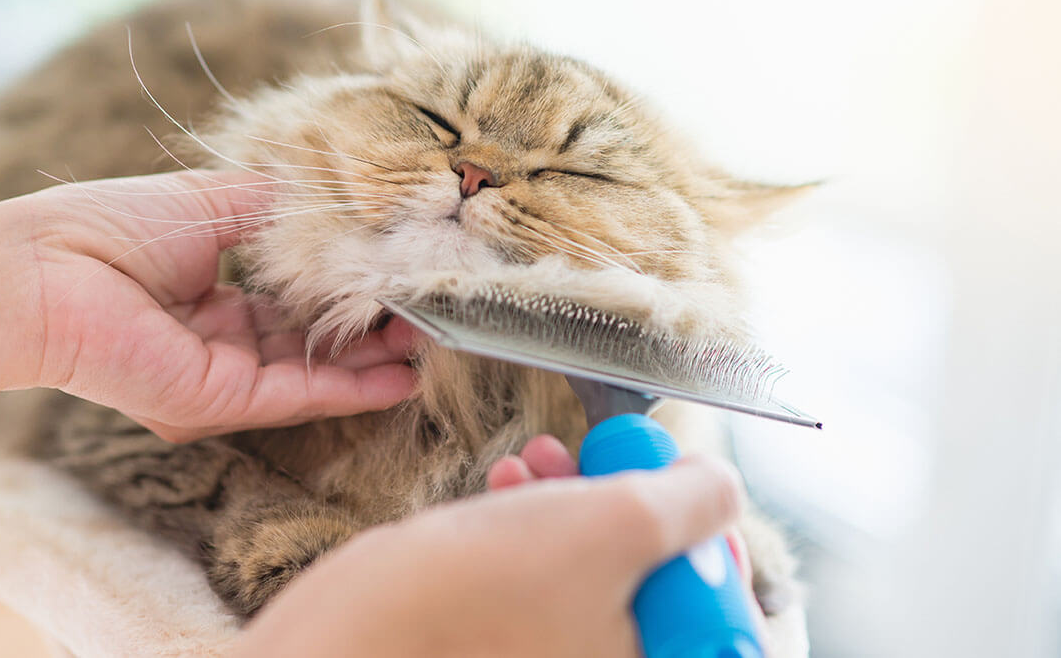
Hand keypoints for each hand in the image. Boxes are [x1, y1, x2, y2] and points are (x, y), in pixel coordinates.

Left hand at [0, 170, 416, 440]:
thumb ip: (279, 208)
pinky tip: (399, 377)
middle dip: (370, 327)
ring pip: (313, 371)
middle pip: (310, 338)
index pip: (292, 297)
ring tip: (431, 341)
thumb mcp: (212, 201)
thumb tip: (342, 200)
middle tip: (429, 311)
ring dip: (372, 360)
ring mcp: (220, 373)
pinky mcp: (218, 400)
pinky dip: (350, 388)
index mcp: (207, 291)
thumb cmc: (111, 225)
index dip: (346, 285)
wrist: (43, 271)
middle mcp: (218, 338)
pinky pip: (298, 394)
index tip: (397, 271)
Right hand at [490, 435, 770, 650]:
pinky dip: (534, 522)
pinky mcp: (508, 638)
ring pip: (595, 570)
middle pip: (660, 587)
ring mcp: (553, 654)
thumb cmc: (484, 591)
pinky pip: (545, 576)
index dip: (714, 552)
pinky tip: (509, 480)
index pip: (725, 625)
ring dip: (575, 498)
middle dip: (631, 505)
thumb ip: (693, 500)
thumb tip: (719, 485)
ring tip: (543, 455)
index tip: (688, 500)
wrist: (366, 623)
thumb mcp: (617, 522)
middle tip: (612, 460)